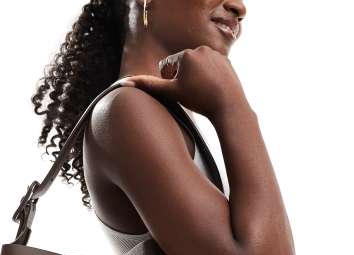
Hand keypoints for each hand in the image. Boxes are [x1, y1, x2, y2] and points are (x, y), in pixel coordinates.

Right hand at [121, 46, 248, 121]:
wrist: (228, 105)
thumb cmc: (199, 100)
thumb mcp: (171, 93)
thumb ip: (149, 86)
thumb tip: (125, 83)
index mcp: (185, 54)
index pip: (167, 67)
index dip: (170, 82)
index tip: (182, 91)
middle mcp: (200, 48)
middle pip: (182, 66)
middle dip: (183, 79)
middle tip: (193, 93)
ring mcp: (215, 53)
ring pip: (197, 67)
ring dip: (195, 78)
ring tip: (203, 91)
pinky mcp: (226, 60)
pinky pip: (211, 68)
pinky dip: (209, 78)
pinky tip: (213, 88)